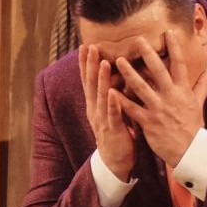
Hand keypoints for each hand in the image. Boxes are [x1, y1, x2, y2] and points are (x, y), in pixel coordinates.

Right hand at [78, 44, 135, 180]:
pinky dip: (112, 103)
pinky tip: (112, 92)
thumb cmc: (118, 133)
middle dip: (89, 65)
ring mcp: (102, 119)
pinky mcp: (112, 130)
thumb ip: (115, 95)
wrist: (116, 161)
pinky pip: (112, 115)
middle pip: (90, 83)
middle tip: (90, 47)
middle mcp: (95, 109)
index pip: (88, 80)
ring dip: (100, 79)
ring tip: (103, 62)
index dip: (86, 63)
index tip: (85, 45)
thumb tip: (121, 76)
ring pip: (100, 96)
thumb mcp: (114, 111)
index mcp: (95, 104)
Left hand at [110, 30, 206, 168]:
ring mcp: (158, 109)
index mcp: (183, 91)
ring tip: (117, 60)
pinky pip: (131, 108)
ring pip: (141, 87)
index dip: (174, 48)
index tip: (167, 32)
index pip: (179, 65)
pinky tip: (108, 90)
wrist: (189, 150)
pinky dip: (119, 100)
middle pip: (158, 71)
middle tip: (136, 39)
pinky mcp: (148, 122)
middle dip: (147, 54)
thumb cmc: (193, 127)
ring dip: (128, 73)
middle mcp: (170, 97)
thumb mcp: (198, 105)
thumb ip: (201, 87)